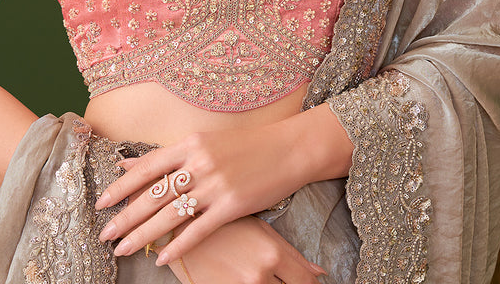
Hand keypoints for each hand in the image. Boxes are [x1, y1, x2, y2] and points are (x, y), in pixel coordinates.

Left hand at [96, 119, 317, 263]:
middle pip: (152, 194)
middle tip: (104, 235)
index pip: (146, 167)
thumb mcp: (206, 141)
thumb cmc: (247, 145)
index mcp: (190, 143)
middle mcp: (198, 162)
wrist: (288, 148)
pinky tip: (162, 259)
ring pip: (169, 215)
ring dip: (143, 235)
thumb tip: (130, 163)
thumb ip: (171, 155)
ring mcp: (214, 184)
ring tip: (123, 249)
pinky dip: (178, 246)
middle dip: (125, 217)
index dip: (121, 186)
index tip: (101, 202)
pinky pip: (198, 231)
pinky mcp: (231, 205)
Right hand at [165, 216, 325, 283]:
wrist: (179, 224)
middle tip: (277, 273)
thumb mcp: (259, 230)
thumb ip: (291, 254)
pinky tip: (243, 278)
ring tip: (253, 269)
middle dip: (289, 283)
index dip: (309, 283)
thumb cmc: (225, 221)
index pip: (305, 282)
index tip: (307, 281)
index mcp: (272, 253)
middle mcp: (260, 274)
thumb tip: (320, 273)